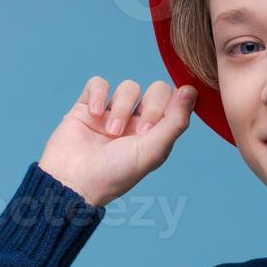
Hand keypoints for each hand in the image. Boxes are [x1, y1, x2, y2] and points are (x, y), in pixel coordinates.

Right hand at [38, 77, 198, 206]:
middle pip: (156, 90)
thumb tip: (192, 89)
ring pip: (128, 87)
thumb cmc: (114, 174)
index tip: (152, 129)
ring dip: (122, 108)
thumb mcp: (153, 151)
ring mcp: (112, 113)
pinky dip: (98, 95)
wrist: (73, 182)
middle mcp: (137, 122)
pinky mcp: (87, 107)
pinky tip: (94, 114)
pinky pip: (98, 83)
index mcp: (156, 134)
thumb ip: (176, 121)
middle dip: (149, 108)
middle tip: (138, 132)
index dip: (169, 107)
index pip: (175, 102)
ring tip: (111, 132)